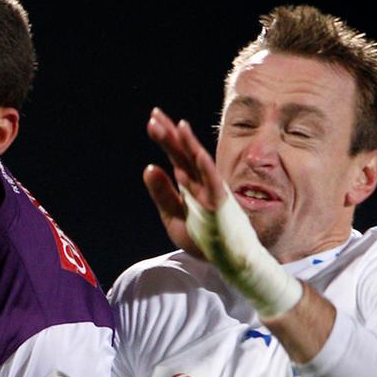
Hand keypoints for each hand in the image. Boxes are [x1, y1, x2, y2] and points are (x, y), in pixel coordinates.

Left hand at [142, 107, 227, 258]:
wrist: (227, 261)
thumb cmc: (203, 238)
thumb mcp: (173, 217)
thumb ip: (162, 194)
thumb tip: (149, 167)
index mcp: (189, 184)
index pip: (176, 156)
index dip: (165, 137)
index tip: (153, 119)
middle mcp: (201, 183)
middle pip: (184, 153)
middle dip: (170, 134)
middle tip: (154, 115)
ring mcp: (212, 191)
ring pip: (198, 163)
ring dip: (188, 144)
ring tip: (177, 126)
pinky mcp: (220, 204)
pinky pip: (213, 183)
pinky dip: (206, 168)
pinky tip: (197, 153)